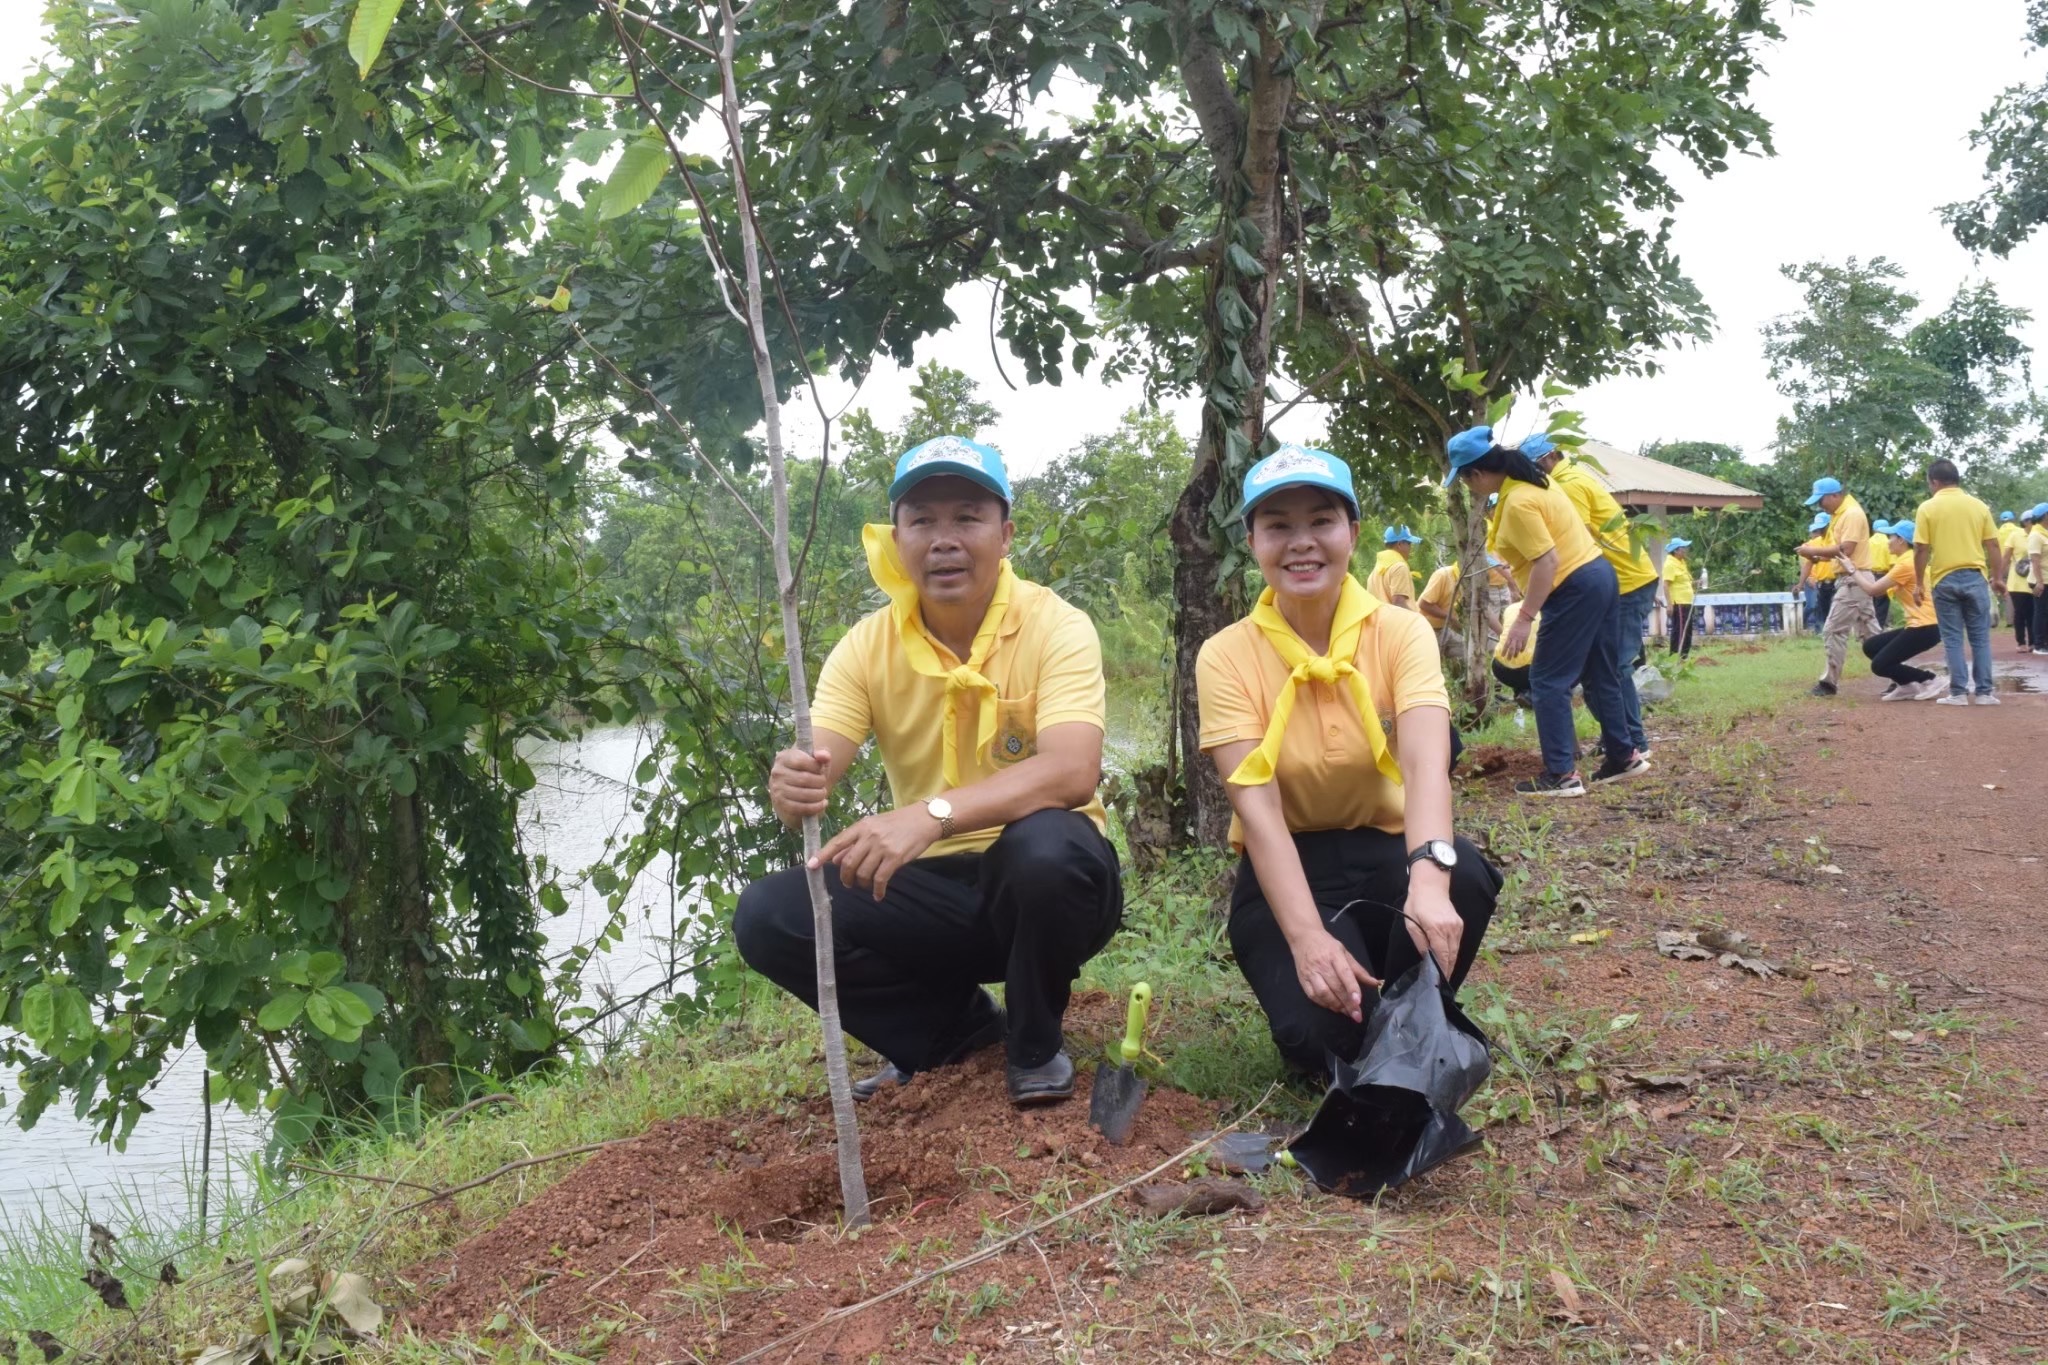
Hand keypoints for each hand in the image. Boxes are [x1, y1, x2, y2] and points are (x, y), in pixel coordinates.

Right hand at [767, 747, 830, 824]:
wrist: (792, 790)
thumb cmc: (807, 771)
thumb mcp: (815, 760)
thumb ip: (822, 754)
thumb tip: (824, 756)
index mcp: (784, 758)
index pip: (802, 761)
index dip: (816, 767)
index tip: (820, 770)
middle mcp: (777, 773)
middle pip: (805, 779)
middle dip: (820, 782)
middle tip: (823, 784)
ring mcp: (777, 789)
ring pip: (804, 794)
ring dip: (819, 795)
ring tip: (823, 793)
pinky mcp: (781, 804)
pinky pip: (801, 807)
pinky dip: (816, 807)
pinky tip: (823, 803)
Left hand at [814, 806, 938, 901]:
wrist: (925, 819)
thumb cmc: (898, 823)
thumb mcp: (874, 826)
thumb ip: (854, 843)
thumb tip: (835, 859)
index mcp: (862, 826)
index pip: (837, 841)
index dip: (822, 855)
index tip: (811, 866)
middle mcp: (869, 836)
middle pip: (848, 862)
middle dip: (846, 877)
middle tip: (849, 884)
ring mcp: (882, 847)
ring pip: (863, 872)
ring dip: (862, 884)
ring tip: (866, 886)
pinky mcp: (895, 858)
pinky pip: (880, 879)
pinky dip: (877, 890)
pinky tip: (878, 895)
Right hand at [1289, 929, 1379, 1022]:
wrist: (1303, 937)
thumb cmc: (1327, 945)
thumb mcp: (1345, 952)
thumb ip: (1359, 970)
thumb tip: (1375, 983)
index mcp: (1334, 955)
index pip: (1345, 974)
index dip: (1352, 988)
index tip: (1358, 1002)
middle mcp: (1322, 964)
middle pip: (1336, 987)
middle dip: (1347, 1003)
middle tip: (1357, 1015)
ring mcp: (1310, 973)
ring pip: (1323, 993)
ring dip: (1336, 1005)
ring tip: (1346, 1011)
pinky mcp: (1302, 980)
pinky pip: (1313, 996)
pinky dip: (1324, 1004)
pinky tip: (1333, 1007)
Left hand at [1403, 874, 1463, 979]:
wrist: (1431, 884)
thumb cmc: (1417, 903)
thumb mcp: (1411, 923)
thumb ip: (1420, 942)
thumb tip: (1426, 957)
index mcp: (1436, 929)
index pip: (1442, 955)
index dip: (1442, 969)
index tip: (1440, 981)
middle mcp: (1450, 929)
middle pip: (1452, 955)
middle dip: (1448, 969)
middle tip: (1442, 982)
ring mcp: (1457, 927)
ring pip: (1456, 950)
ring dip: (1451, 962)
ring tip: (1445, 973)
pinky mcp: (1460, 924)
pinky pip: (1457, 943)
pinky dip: (1453, 952)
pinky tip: (1448, 958)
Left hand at [1502, 617, 1531, 659]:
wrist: (1523, 619)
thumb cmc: (1516, 623)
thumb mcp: (1511, 630)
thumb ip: (1510, 636)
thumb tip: (1508, 642)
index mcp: (1510, 635)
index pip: (1506, 645)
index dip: (1504, 651)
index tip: (1502, 656)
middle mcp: (1514, 638)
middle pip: (1511, 648)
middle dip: (1510, 654)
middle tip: (1508, 659)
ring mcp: (1520, 638)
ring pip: (1517, 648)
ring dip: (1516, 653)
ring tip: (1515, 657)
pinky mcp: (1525, 637)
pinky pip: (1523, 645)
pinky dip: (1522, 649)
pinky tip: (1521, 652)